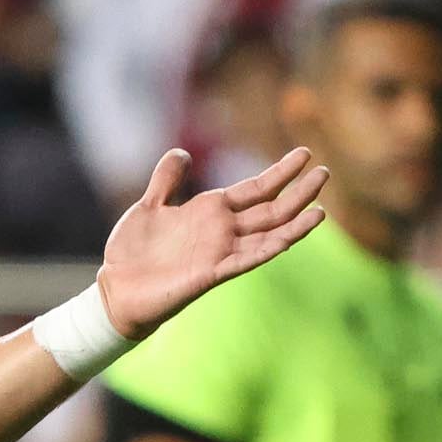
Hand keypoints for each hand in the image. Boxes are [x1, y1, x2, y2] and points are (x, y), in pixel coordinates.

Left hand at [90, 146, 329, 340]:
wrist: (116, 288)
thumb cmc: (132, 251)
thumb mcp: (149, 206)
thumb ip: (166, 180)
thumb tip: (182, 153)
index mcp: (210, 211)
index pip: (255, 188)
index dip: (280, 172)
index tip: (306, 154)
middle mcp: (222, 231)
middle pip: (270, 208)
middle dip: (298, 192)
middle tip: (325, 172)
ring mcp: (220, 252)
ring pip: (268, 234)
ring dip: (295, 223)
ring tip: (322, 208)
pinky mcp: (211, 273)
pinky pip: (247, 259)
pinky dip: (269, 248)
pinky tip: (290, 238)